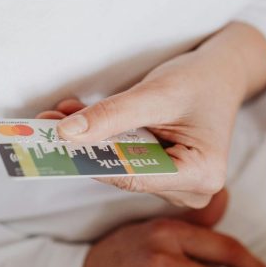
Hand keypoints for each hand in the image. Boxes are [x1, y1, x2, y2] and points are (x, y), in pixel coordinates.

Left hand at [37, 22, 265, 209]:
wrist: (220, 74)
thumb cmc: (200, 81)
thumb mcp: (157, 93)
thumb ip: (112, 115)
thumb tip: (65, 135)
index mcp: (201, 175)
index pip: (133, 175)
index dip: (90, 159)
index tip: (52, 143)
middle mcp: (192, 191)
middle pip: (124, 175)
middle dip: (85, 148)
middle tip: (44, 123)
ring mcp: (177, 188)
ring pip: (119, 169)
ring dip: (89, 141)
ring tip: (56, 116)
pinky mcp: (163, 178)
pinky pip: (122, 163)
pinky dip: (101, 141)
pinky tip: (77, 118)